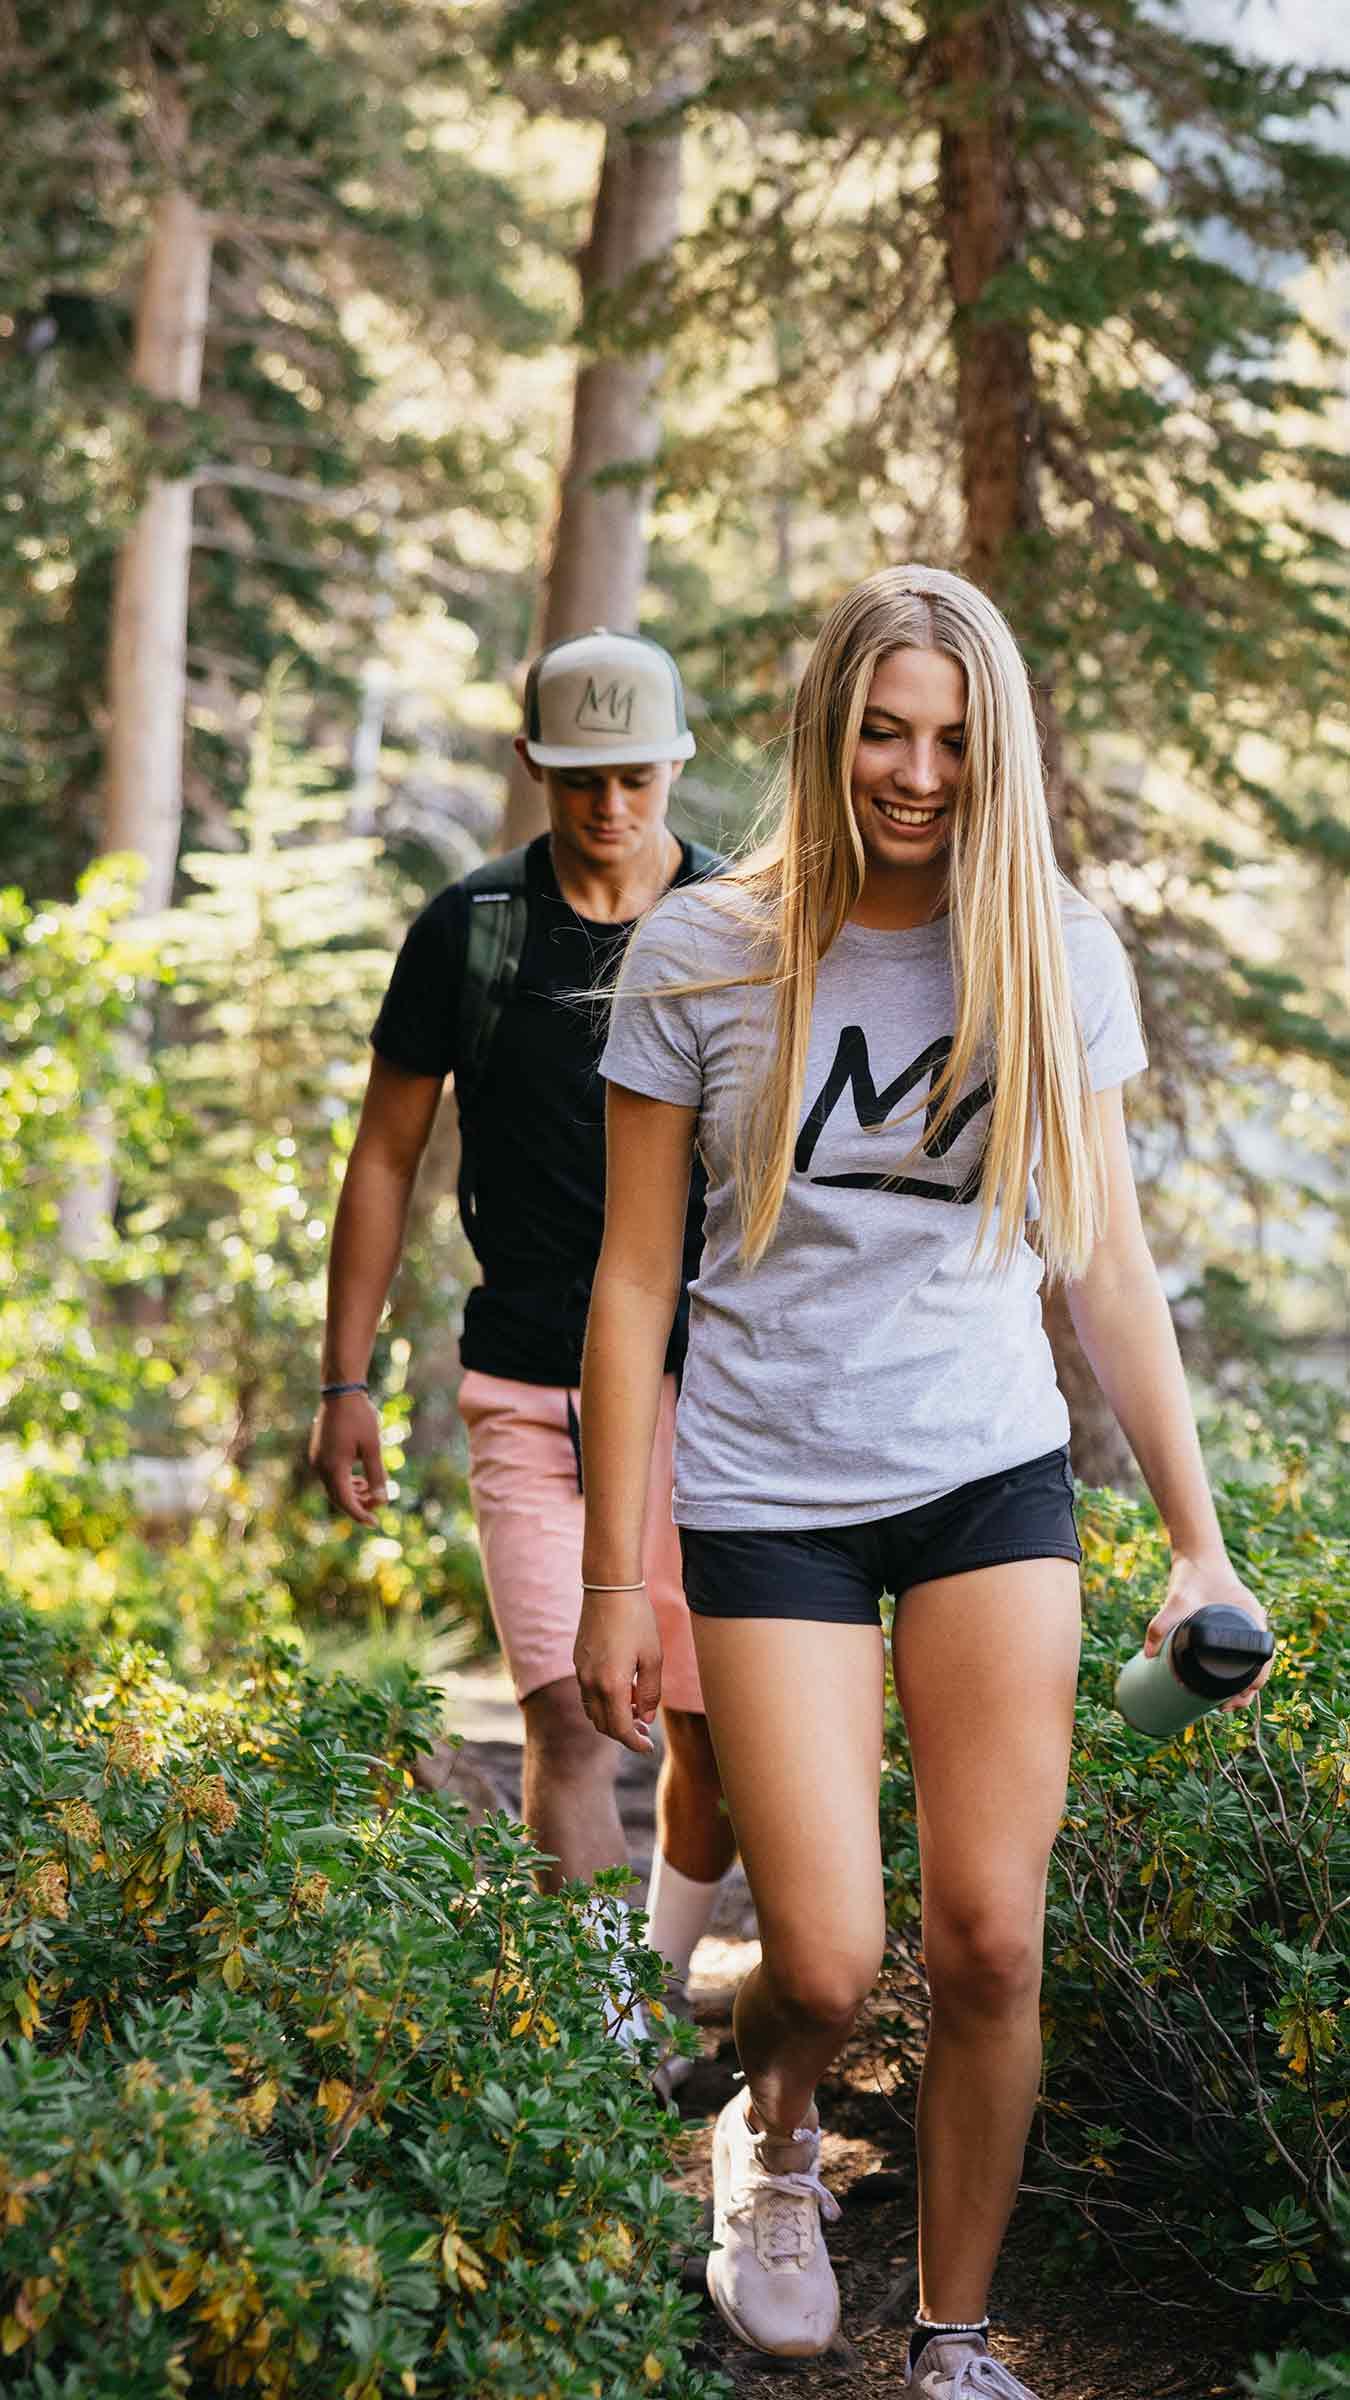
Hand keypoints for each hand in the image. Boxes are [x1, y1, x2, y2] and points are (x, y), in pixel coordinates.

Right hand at [309, 1391, 387, 1526]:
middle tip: (379, 1505)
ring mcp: (317, 1459)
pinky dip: (346, 1482)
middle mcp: (321, 1466)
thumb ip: (376, 1475)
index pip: (346, 1502)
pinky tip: (361, 1479)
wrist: (341, 1392)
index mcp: (333, 1468)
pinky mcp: (319, 1452)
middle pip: (338, 1497)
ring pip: (334, 1486)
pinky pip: (331, 1475)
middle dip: (358, 1505)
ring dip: (353, 1493)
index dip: (360, 1515)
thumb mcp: (372, 1447)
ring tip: (372, 1491)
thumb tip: (383, 1500)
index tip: (375, 1523)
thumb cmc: (359, 1417)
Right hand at [573, 1588, 661, 1754]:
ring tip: (636, 1708)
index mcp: (611, 1685)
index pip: (620, 1729)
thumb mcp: (653, 1658)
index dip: (634, 1743)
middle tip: (645, 1731)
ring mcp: (581, 1672)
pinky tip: (623, 1688)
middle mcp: (591, 1683)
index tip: (647, 1748)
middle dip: (624, 1733)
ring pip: (593, 1711)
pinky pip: (587, 1694)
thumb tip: (645, 1717)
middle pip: (603, 1725)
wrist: (609, 1588)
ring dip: (612, 1718)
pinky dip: (603, 1702)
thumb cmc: (637, 1620)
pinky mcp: (578, 1662)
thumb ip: (651, 1692)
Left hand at [1145, 1551, 1272, 1711]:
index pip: (1263, 1661)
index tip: (1238, 1700)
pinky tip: (1223, 1685)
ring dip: (1241, 1685)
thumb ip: (1162, 1622)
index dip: (1254, 1685)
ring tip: (1222, 1706)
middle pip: (1257, 1667)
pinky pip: (1238, 1653)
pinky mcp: (1228, 1627)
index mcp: (1251, 1620)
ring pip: (1248, 1663)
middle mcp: (1250, 1625)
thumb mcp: (1178, 1599)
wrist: (1194, 1554)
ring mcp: (1240, 1626)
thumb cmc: (1193, 1574)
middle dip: (1246, 1692)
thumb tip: (1148, 1654)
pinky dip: (1235, 1671)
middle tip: (1225, 1710)